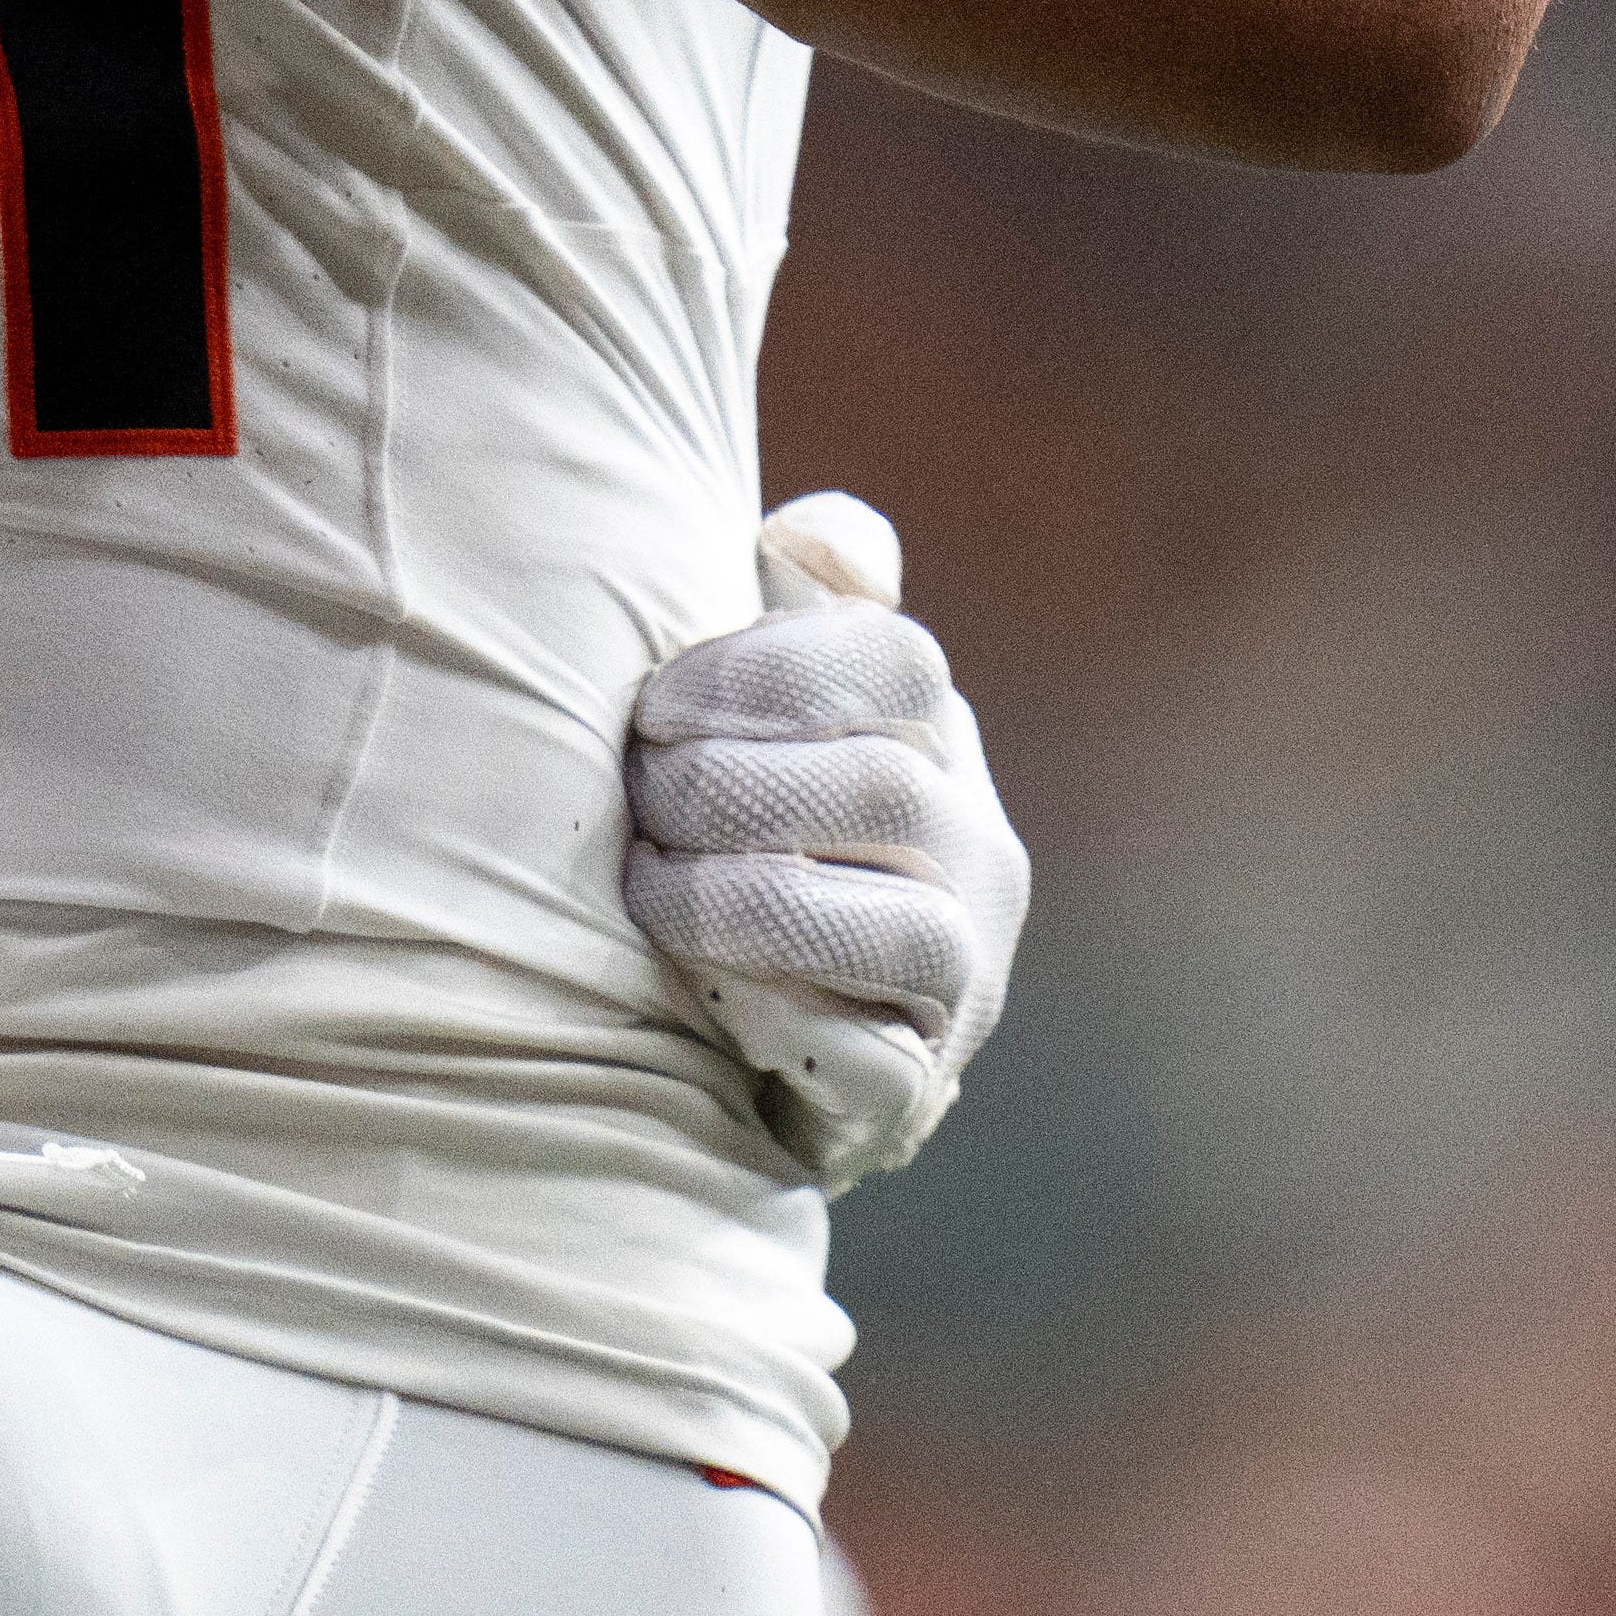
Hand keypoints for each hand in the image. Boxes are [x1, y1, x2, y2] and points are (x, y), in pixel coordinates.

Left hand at [624, 495, 1029, 1186]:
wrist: (778, 1044)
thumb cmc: (748, 840)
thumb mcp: (767, 718)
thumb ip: (793, 614)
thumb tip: (811, 533)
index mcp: (936, 739)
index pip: (894, 660)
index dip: (761, 672)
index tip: (656, 708)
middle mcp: (977, 847)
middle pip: (879, 786)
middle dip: (723, 787)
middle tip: (637, 800)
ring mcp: (966, 969)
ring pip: (895, 925)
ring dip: (740, 899)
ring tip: (653, 891)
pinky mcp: (923, 1082)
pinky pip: (875, 1056)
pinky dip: (777, 1015)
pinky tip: (704, 994)